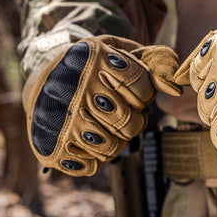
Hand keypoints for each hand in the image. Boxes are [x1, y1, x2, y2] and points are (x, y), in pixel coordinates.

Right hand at [25, 35, 181, 175]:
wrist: (42, 77)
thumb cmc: (91, 66)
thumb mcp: (118, 51)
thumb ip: (153, 63)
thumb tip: (175, 87)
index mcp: (93, 58)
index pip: (142, 88)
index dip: (144, 94)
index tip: (132, 91)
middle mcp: (75, 87)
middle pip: (129, 123)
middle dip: (133, 121)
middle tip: (120, 112)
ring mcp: (60, 118)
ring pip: (111, 147)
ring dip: (115, 141)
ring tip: (105, 126)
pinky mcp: (49, 145)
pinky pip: (90, 165)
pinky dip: (94, 158)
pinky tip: (86, 140)